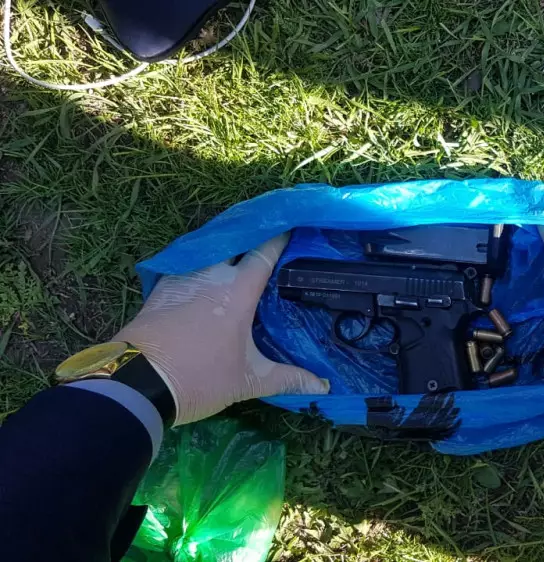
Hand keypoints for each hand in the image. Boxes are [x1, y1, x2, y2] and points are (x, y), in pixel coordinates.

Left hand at [115, 233, 328, 424]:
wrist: (136, 382)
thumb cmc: (199, 377)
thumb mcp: (248, 381)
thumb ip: (287, 378)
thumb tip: (323, 386)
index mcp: (238, 291)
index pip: (264, 254)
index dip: (279, 238)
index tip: (292, 227)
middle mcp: (210, 276)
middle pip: (234, 244)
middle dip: (250, 237)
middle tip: (267, 238)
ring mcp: (181, 279)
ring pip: (208, 253)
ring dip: (224, 251)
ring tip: (239, 253)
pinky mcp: (160, 290)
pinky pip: (187, 268)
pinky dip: (200, 266)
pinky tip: (206, 277)